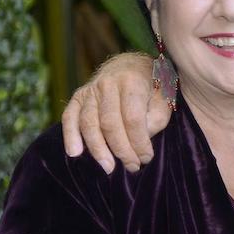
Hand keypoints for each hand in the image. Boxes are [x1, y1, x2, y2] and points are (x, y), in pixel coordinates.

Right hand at [62, 52, 168, 173]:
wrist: (133, 65)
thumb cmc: (153, 87)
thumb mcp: (163, 100)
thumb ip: (154, 121)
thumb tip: (137, 143)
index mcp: (132, 81)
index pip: (133, 119)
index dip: (139, 142)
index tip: (146, 158)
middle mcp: (107, 83)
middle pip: (110, 123)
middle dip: (121, 150)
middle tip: (132, 166)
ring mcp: (90, 89)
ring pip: (89, 123)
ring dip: (98, 149)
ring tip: (109, 168)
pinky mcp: (78, 96)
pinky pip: (69, 117)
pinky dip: (70, 135)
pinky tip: (75, 153)